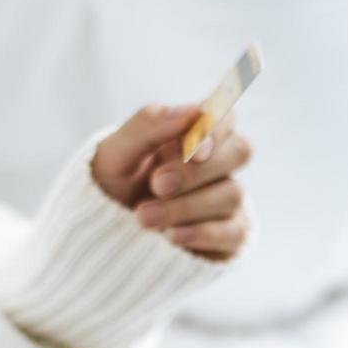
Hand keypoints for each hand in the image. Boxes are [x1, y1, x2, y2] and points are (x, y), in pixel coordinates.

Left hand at [91, 104, 251, 260]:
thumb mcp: (116, 151)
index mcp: (195, 132)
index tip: (195, 150)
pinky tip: (172, 236)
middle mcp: (219, 163)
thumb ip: (148, 125)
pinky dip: (202, 233)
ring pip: (231, 194)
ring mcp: (227, 199)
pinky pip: (234, 232)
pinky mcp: (230, 234)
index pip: (224, 116)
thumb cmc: (117, 180)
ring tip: (144, 216)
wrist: (108, 227)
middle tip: (157, 184)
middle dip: (197, 170)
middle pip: (240, 151)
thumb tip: (189, 111)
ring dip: (186, 206)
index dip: (217, 130)